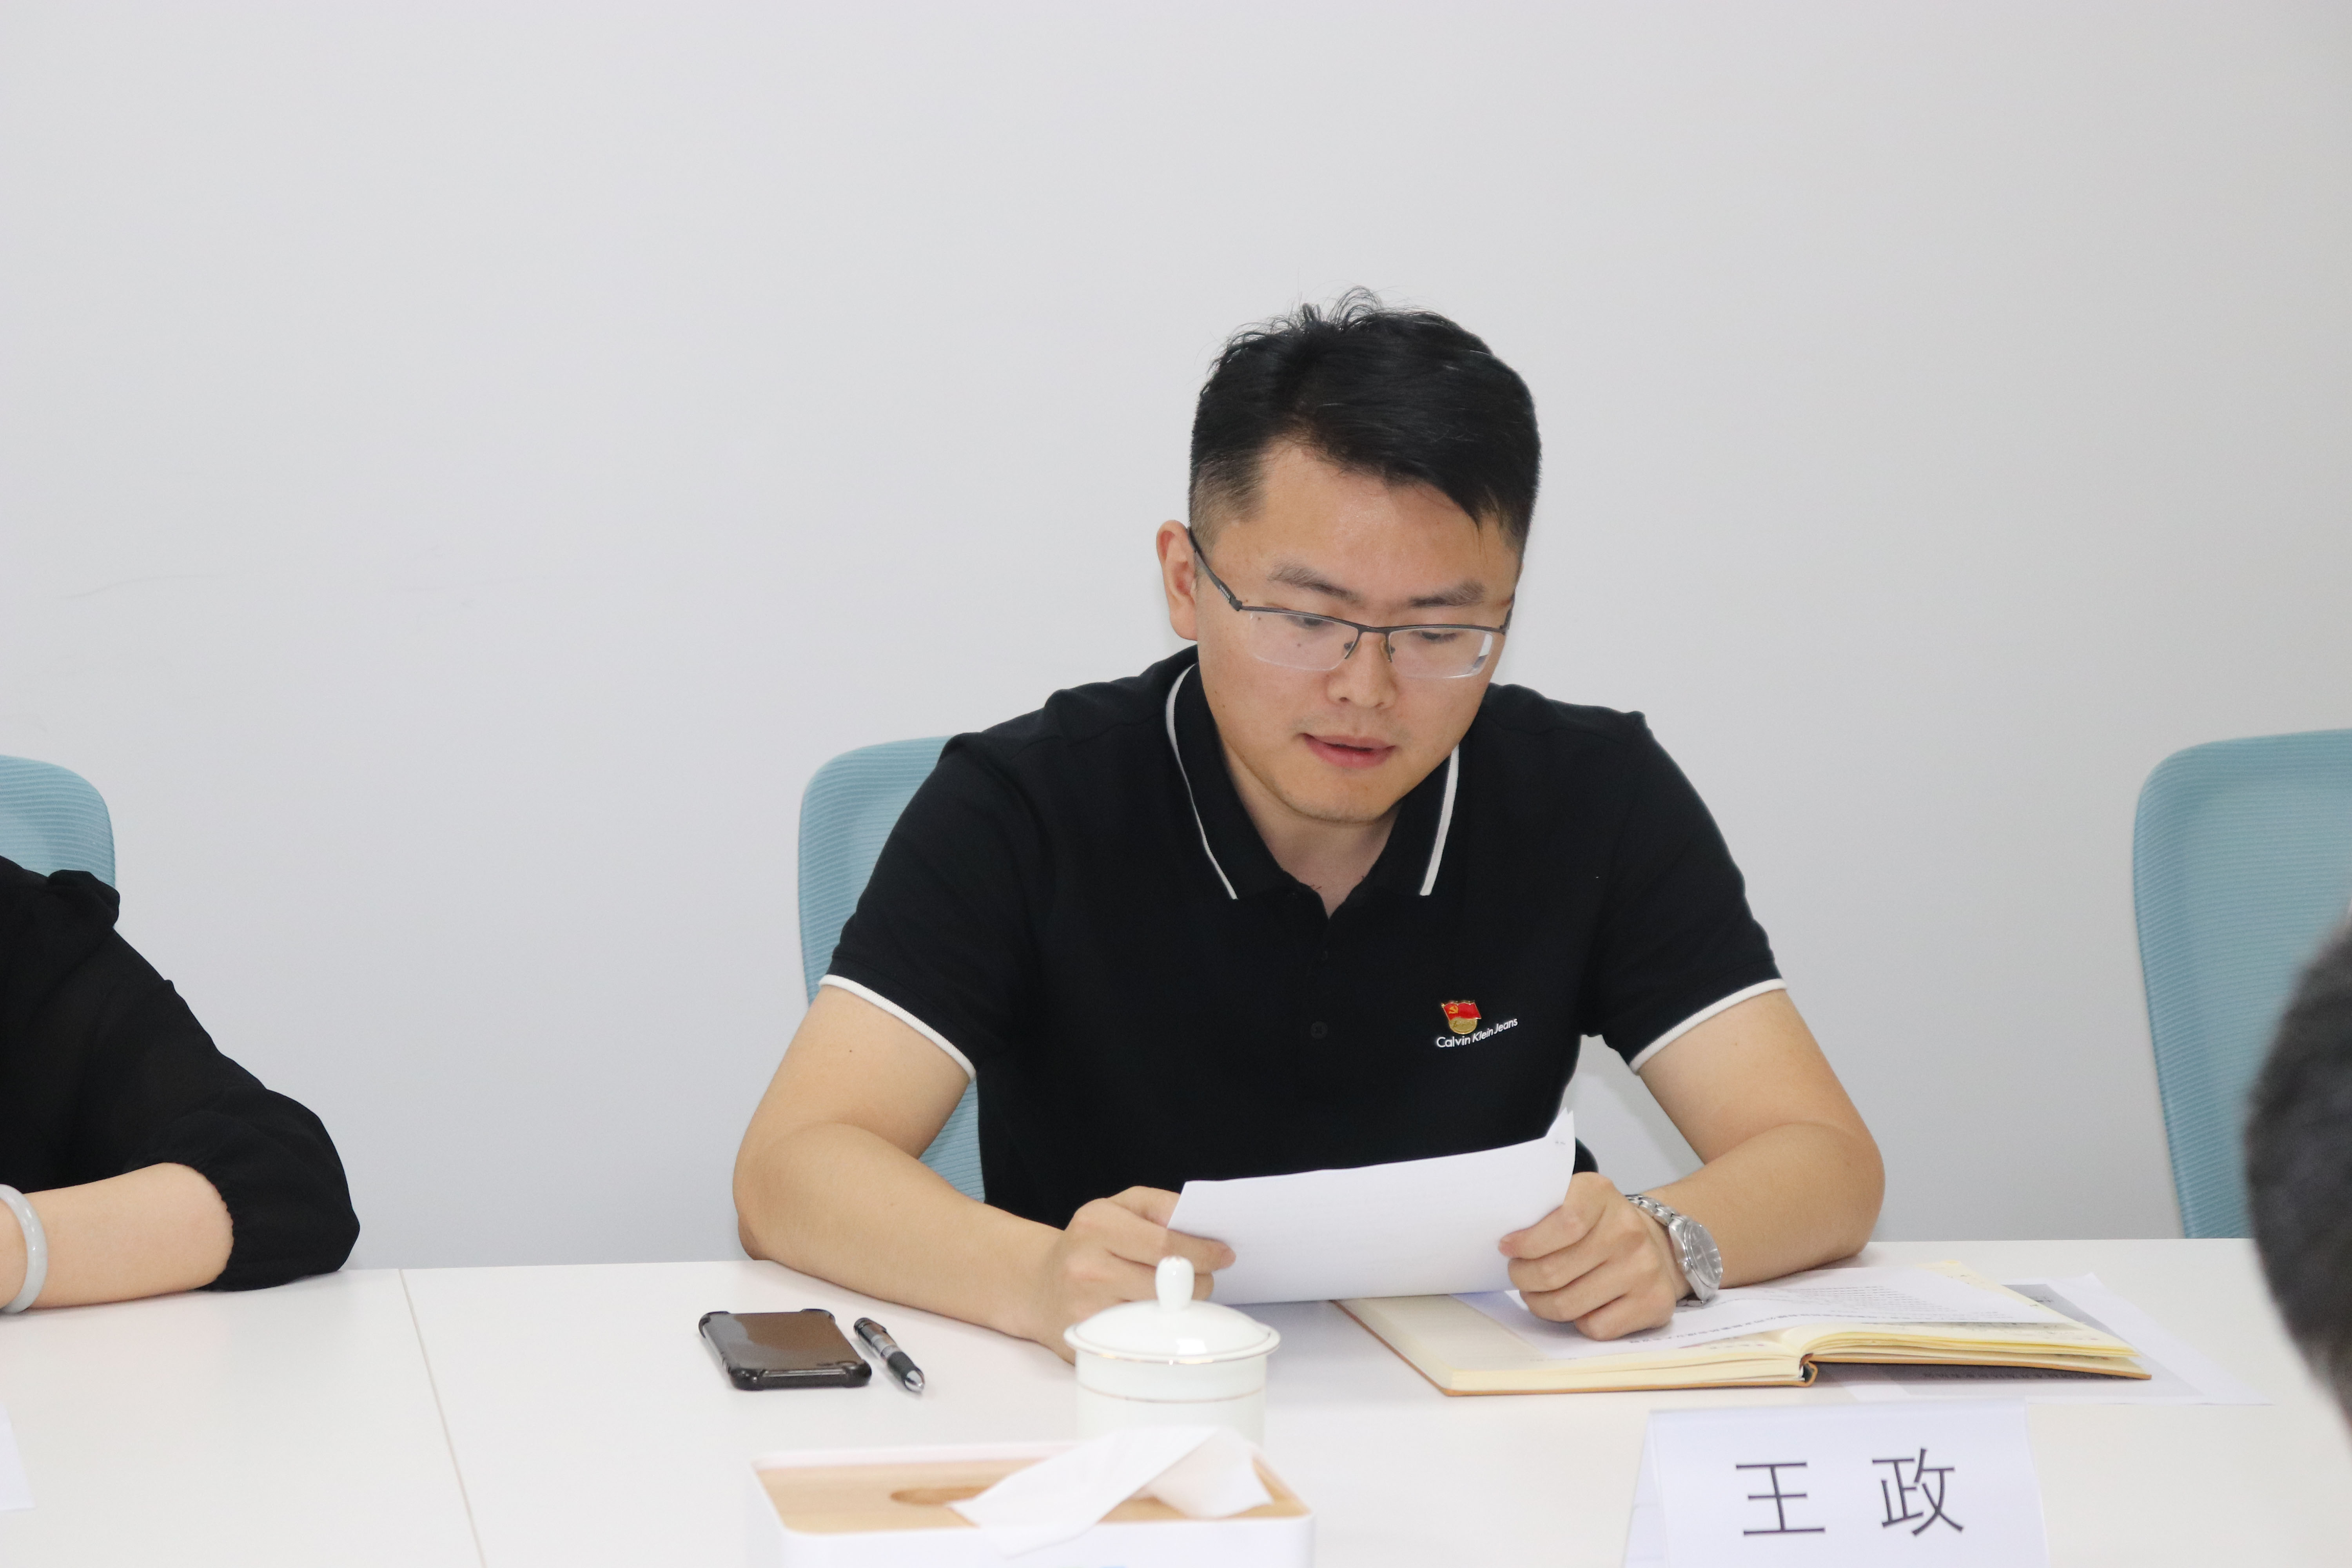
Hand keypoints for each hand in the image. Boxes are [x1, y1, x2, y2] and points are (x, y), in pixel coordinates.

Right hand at [1023, 1187, 1233, 1360]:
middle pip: (1167, 1282)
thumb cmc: (1089, 1243)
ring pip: (1159, 1312)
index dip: (1203, 1252)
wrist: (1037, 1285)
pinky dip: (1159, 1327)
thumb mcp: (1117, 1207)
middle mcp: (1086, 1267)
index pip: (1165, 1244)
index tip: (1225, 1255)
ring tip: (1178, 1294)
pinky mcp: (1088, 1341)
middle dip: (1198, 1281)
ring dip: (1181, 1305)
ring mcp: (1085, 1308)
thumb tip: (1199, 1223)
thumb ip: (1160, 1205)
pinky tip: (1157, 1315)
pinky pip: (1142, 1336)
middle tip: (1203, 1277)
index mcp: (1096, 1226)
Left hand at [1499, 1172, 1685, 1339]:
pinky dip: (1576, 1322)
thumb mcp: (1572, 1199)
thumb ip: (1542, 1212)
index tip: (1507, 1248)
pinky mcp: (1653, 1302)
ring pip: (1568, 1305)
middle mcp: (1627, 1230)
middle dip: (1523, 1278)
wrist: (1654, 1243)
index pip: (1563, 1222)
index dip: (1527, 1242)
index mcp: (1601, 1194)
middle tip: (1518, 1275)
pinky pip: (1595, 1327)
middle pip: (1554, 1271)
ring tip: (1537, 1294)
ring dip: (1541, 1304)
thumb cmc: (1598, 1225)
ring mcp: (1644, 1268)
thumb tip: (1506, 1243)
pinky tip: (1577, 1305)